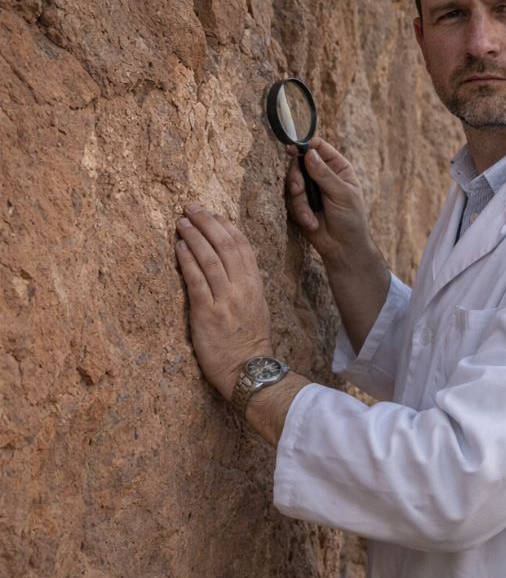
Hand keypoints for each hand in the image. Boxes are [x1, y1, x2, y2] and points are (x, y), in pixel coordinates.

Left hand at [174, 204, 272, 399]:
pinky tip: (178, 247)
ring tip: (181, 221)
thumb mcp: (256, 308)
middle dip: (208, 223)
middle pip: (226, 246)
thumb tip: (231, 267)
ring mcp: (225, 300)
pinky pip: (197, 281)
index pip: (243, 246)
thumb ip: (244, 286)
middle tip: (191, 207)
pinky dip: (187, 260)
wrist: (248, 370)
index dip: (226, 226)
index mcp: (255, 285)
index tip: (212, 214)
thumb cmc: (249, 342)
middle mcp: (242, 288)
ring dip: (194, 236)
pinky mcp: (207, 314)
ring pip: (210, 259)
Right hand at [286, 137, 376, 269]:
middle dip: (296, 178)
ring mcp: (309, 189)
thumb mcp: (342, 194)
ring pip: (292, 184)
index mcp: (338, 168)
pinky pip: (290, 201)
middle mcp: (322, 175)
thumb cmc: (350, 219)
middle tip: (298, 189)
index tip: (292, 150)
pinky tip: (312, 224)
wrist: (343, 247)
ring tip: (311, 217)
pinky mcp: (299, 204)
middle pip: (299, 164)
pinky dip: (300, 213)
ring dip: (300, 203)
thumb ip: (325, 174)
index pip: (319, 148)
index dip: (306, 146)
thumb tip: (309, 153)